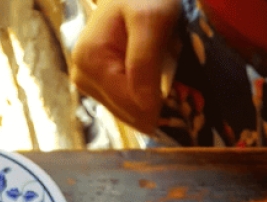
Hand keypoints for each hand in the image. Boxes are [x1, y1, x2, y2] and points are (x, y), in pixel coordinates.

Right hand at [71, 0, 181, 132]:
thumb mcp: (151, 21)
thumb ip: (144, 62)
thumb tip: (144, 107)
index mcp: (89, 62)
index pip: (133, 107)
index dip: (162, 102)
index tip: (182, 87)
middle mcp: (83, 77)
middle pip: (133, 115)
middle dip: (160, 103)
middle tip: (176, 77)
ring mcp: (92, 84)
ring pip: (135, 116)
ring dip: (158, 103)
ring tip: (167, 75)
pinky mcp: (103, 88)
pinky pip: (133, 109)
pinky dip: (151, 101)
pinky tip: (158, 82)